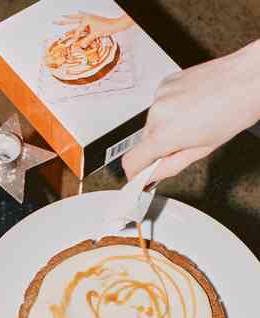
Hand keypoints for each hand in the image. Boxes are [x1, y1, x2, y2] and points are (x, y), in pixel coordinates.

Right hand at [55, 12, 132, 47]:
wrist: (114, 24)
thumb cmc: (105, 29)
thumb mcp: (95, 35)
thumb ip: (86, 40)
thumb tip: (80, 46)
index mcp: (85, 20)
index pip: (76, 31)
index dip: (75, 39)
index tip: (73, 46)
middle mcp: (85, 17)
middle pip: (71, 20)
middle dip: (62, 22)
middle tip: (53, 21)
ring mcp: (88, 17)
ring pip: (76, 17)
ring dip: (69, 17)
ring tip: (62, 17)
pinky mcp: (91, 18)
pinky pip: (83, 16)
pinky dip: (80, 14)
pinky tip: (78, 12)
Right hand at [122, 40, 259, 182]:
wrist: (247, 79)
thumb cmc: (233, 111)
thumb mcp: (201, 151)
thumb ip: (171, 166)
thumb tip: (153, 175)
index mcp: (164, 134)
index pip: (131, 162)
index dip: (135, 173)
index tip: (140, 177)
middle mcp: (157, 112)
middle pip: (144, 142)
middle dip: (158, 149)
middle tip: (182, 146)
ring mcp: (159, 95)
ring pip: (152, 124)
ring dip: (165, 128)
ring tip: (192, 122)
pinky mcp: (165, 83)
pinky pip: (159, 106)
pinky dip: (170, 111)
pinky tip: (190, 107)